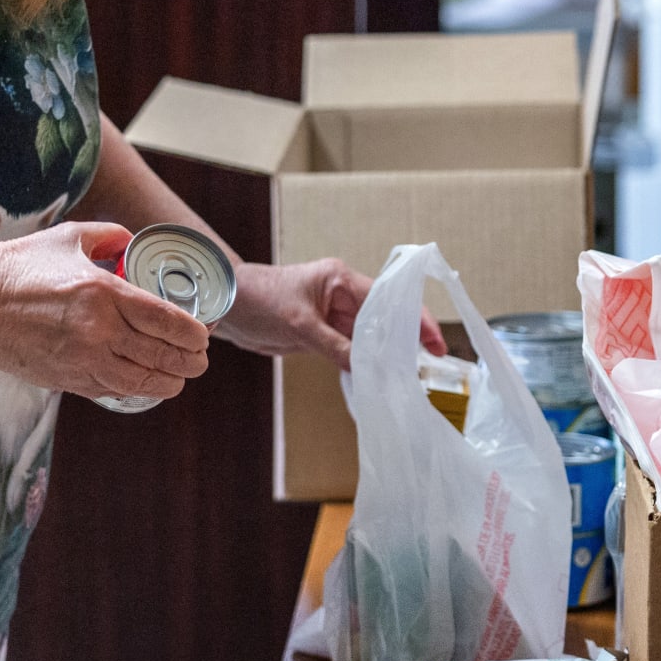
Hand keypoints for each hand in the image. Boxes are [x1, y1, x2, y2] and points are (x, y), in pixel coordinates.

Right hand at [0, 221, 210, 401]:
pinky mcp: (66, 380)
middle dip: (190, 362)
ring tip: (179, 376)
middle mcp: (97, 331)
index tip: (203, 335)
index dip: (193, 334)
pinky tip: (144, 381)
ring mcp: (81, 360)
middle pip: (162, 356)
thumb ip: (109, 237)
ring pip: (142, 382)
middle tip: (200, 359)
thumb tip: (131, 242)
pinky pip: (112, 390)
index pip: (166, 320)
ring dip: (169, 382)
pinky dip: (134, 389)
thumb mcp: (68, 237)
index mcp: (102, 293)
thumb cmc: (16, 267)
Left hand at [221, 259, 446, 370]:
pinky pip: (351, 350)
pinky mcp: (323, 334)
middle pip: (385, 319)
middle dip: (406, 341)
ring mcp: (334, 316)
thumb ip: (335, 346)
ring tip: (407, 378)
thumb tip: (367, 369)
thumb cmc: (259, 300)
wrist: (226, 305)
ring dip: (385, 356)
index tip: (434, 342)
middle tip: (428, 366)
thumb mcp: (300, 325)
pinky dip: (363, 364)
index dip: (415, 320)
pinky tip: (376, 380)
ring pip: (369, 338)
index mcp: (342, 280)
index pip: (388, 299)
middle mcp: (342, 296)